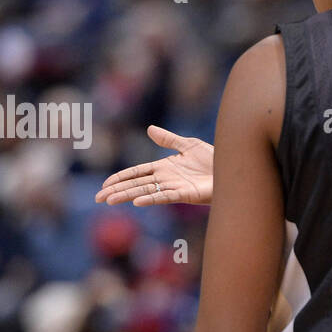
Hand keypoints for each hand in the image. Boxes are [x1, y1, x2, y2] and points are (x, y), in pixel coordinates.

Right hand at [96, 126, 213, 206]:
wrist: (233, 168)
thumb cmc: (214, 160)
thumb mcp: (189, 145)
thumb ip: (168, 139)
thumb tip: (149, 129)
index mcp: (164, 167)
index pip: (137, 173)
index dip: (120, 178)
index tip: (104, 185)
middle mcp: (166, 179)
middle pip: (136, 184)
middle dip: (117, 190)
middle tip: (98, 198)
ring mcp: (175, 187)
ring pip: (146, 191)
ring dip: (127, 195)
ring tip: (110, 201)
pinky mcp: (186, 194)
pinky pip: (165, 196)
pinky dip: (151, 198)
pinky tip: (137, 202)